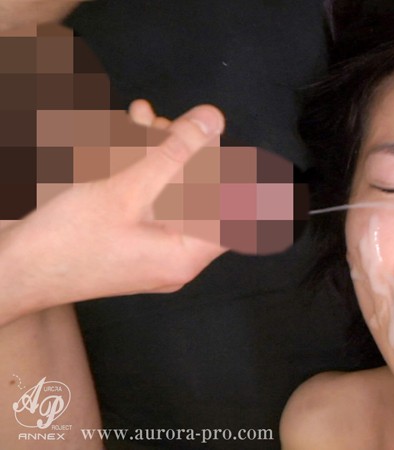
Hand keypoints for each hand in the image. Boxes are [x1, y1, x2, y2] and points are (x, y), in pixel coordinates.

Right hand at [0, 101, 226, 324]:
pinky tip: (124, 135)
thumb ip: (174, 152)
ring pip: (173, 196)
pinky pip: (148, 204)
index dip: (235, 175)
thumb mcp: (124, 189)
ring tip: (141, 118)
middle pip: (205, 199)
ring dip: (159, 155)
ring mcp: (154, 252)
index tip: (221, 146)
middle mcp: (176, 258)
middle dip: (187, 155)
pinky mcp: (132, 242)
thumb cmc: (64, 242)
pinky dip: (139, 172)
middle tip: (167, 123)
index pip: (239, 214)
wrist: (10, 272)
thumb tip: (213, 120)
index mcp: (186, 255)